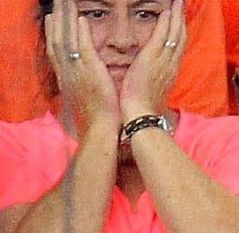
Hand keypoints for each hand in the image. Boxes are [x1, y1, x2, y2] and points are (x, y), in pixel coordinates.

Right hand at [44, 0, 119, 130]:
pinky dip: (80, 32)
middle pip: (56, 39)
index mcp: (67, 77)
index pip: (56, 50)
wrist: (100, 128)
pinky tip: (81, 19)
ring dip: (65, 19)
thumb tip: (86, 75)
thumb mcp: (86, 95)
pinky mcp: (89, 72)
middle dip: (55, 20)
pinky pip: (82, 48)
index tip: (52, 18)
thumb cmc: (98, 116)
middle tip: (56, 3)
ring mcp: (76, 71)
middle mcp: (67, 71)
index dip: (53, 32)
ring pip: (65, 39)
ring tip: (65, 3)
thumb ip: (84, 81)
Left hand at [119, 0, 185, 119]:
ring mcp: (163, 61)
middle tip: (182, 6)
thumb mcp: (151, 90)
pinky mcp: (152, 58)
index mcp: (169, 72)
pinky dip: (166, 23)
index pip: (177, 48)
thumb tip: (152, 76)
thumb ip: (153, 80)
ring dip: (177, 17)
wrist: (139, 113)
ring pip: (175, 34)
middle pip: (181, 38)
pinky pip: (162, 36)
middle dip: (182, 20)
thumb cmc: (141, 107)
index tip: (180, 21)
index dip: (180, 33)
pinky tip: (166, 11)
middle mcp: (171, 65)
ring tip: (178, 3)